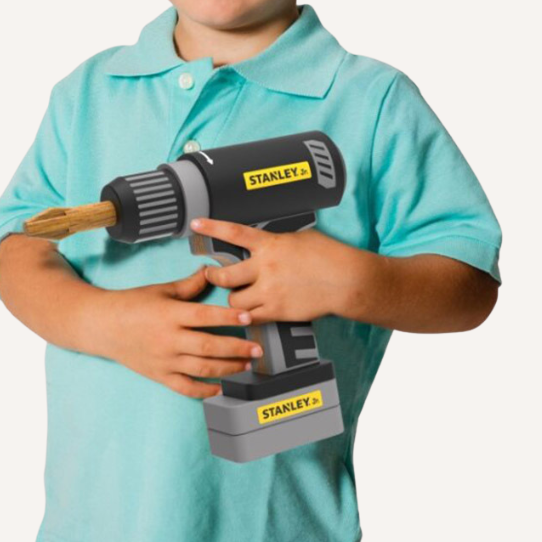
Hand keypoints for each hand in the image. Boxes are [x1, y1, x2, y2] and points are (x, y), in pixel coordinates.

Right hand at [102, 267, 263, 400]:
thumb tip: (210, 270)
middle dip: (236, 349)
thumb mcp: (161, 290)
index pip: (204, 316)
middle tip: (258, 349)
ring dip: (227, 368)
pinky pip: (185, 388)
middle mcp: (168, 339)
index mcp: (169, 314)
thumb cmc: (132, 304)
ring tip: (246, 364)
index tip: (248, 317)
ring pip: (201, 369)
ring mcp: (164, 360)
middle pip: (208, 347)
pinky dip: (204, 391)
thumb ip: (189, 284)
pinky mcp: (159, 375)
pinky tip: (220, 387)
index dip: (228, 317)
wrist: (103, 325)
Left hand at [191, 218, 345, 323]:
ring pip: (235, 302)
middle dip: (214, 277)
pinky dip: (250, 316)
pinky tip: (254, 312)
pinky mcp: (278, 311)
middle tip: (212, 276)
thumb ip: (275, 241)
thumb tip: (263, 242)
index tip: (195, 223)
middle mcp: (265, 267)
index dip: (211, 226)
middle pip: (225, 276)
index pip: (234, 232)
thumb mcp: (297, 238)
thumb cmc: (327, 255)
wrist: (346, 280)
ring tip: (242, 297)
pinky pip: (252, 318)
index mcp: (270, 244)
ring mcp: (270, 291)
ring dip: (235, 300)